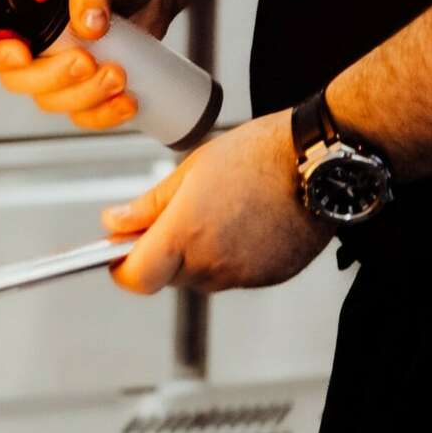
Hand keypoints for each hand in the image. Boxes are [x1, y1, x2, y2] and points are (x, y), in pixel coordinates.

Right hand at [0, 0, 228, 130]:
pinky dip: (105, 114)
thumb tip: (88, 24)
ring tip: (118, 74)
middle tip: (86, 61)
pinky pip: (86, 114)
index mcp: (25, 12)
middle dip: (53, 77)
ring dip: (85, 96)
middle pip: (22, 80)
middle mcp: (40, 44)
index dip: (0, 55)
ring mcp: (64, 68)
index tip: (22, 55)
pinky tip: (126, 100)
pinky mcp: (92, 85)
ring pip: (55, 101)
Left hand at [102, 111, 335, 293]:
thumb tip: (114, 223)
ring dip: (199, 253)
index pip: (136, 277)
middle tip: (181, 210)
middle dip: (165, 251)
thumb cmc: (258, 154)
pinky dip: (232, 255)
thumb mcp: (192, 168)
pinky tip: (247, 220)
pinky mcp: (269, 278)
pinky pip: (236, 275)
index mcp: (185, 233)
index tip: (119, 251)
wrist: (317, 161)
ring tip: (222, 208)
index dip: (121, 267)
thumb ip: (149, 204)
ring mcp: (243, 276)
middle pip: (169, 276)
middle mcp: (212, 264)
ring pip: (203, 277)